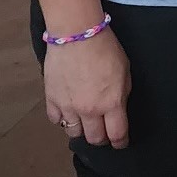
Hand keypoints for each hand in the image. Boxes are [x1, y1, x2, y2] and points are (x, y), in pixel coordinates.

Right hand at [43, 30, 130, 147]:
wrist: (77, 34)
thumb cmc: (105, 48)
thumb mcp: (125, 70)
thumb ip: (121, 93)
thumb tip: (118, 107)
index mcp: (111, 103)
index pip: (117, 134)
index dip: (120, 142)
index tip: (121, 143)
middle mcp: (89, 110)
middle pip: (95, 138)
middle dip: (101, 138)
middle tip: (104, 132)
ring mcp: (68, 107)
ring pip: (74, 133)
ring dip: (81, 130)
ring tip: (85, 122)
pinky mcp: (52, 99)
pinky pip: (56, 120)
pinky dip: (63, 119)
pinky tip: (68, 111)